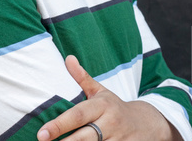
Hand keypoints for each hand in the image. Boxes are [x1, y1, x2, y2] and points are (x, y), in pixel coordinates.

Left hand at [37, 55, 179, 140]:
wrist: (149, 123)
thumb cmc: (116, 107)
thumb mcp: (101, 91)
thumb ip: (82, 78)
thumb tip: (68, 58)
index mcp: (103, 105)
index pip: (78, 115)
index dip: (59, 125)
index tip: (42, 133)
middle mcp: (111, 123)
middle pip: (84, 137)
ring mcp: (119, 139)